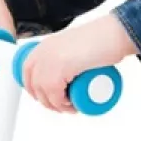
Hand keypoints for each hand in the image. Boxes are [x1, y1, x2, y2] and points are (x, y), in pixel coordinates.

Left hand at [21, 15, 135, 112]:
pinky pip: (54, 95)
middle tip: (62, 105)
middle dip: (46, 100)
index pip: (27, 71)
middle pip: (34, 85)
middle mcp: (42, 52)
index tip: (46, 97)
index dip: (34, 88)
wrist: (114, 33)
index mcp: (44, 46)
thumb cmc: (100, 39)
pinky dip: (62, 105)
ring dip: (56, 106)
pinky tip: (72, 106)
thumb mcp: (73, 45)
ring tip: (71, 107)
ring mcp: (49, 60)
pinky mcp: (60, 68)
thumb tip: (65, 70)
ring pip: (44, 93)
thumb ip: (67, 52)